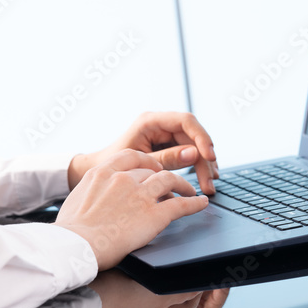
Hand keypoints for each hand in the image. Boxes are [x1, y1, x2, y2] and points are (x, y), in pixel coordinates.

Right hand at [55, 149, 208, 269]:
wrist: (75, 247)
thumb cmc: (70, 231)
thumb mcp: (76, 199)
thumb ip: (90, 192)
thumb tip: (93, 198)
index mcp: (102, 172)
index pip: (131, 156)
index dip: (145, 161)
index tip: (151, 166)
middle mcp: (124, 178)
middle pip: (151, 170)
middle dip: (162, 175)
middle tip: (171, 183)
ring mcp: (141, 194)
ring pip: (170, 180)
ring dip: (183, 185)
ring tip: (190, 191)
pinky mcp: (154, 214)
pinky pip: (181, 205)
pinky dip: (194, 203)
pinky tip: (201, 203)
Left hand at [68, 112, 218, 194]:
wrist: (97, 171)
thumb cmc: (111, 163)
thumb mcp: (140, 162)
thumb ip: (167, 158)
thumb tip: (194, 154)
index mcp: (151, 121)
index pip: (185, 121)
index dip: (201, 137)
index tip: (209, 156)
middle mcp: (160, 125)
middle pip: (193, 137)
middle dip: (204, 159)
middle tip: (210, 181)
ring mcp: (164, 136)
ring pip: (194, 147)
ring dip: (203, 165)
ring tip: (209, 186)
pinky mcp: (167, 147)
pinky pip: (188, 154)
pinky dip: (196, 168)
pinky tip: (203, 181)